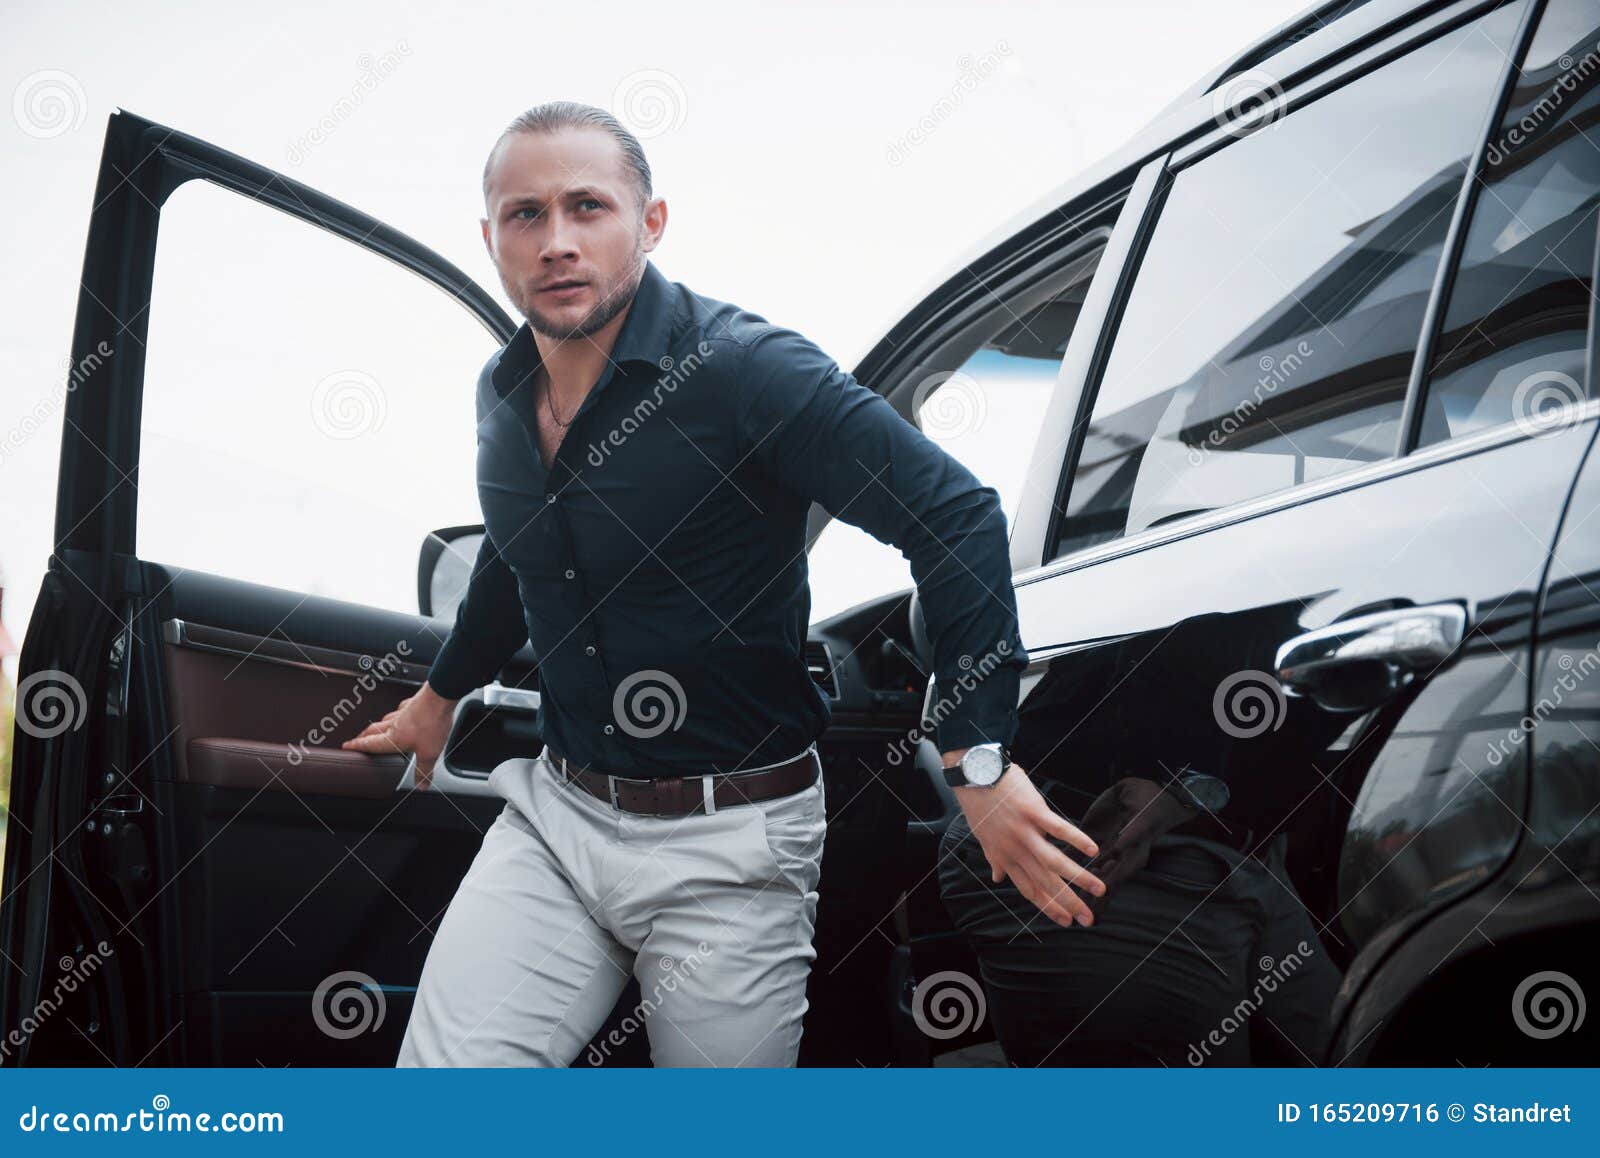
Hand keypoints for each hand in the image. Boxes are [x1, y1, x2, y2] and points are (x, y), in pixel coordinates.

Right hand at [341, 683, 457, 789]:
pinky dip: (397, 714)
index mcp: (393, 737)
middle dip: (363, 736)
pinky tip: (402, 714)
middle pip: (373, 730)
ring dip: (379, 725)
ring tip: (378, 729)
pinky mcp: (413, 703)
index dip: (356, 746)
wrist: (440, 695)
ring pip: (385, 719)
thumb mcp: (429, 753)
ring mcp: (403, 711)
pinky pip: (401, 710)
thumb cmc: (432, 722)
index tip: (346, 747)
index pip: (369, 743)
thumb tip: (421, 785)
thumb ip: (423, 770)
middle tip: (358, 739)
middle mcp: (395, 723)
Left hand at [953, 763, 1105, 927]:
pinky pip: (1058, 829)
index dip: (1048, 907)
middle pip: (1046, 883)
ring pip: (1055, 862)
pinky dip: (1076, 840)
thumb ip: (994, 859)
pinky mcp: (1033, 811)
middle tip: (1088, 919)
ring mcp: (1025, 832)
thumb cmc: (979, 804)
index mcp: (1004, 857)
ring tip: (1100, 890)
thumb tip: (997, 877)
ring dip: (1079, 878)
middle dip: (1068, 903)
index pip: (1029, 890)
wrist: (973, 775)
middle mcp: (1015, 850)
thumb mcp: (983, 837)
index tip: (1065, 921)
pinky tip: (1094, 850)